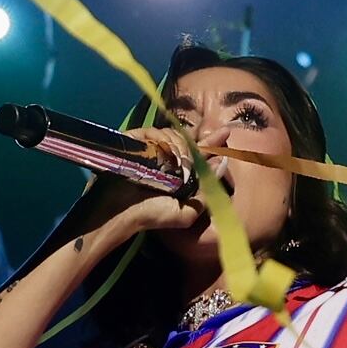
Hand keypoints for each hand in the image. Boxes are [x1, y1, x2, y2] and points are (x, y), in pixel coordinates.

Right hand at [91, 124, 214, 242]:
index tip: (226, 133)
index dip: (212, 142)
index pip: (198, 154)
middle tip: (190, 159)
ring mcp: (149, 149)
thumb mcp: (186, 213)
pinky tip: (162, 149)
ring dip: (178, 144)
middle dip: (193, 147)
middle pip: (187, 140)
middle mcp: (165, 159)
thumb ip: (206, 193)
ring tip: (174, 161)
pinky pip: (153, 131)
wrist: (121, 213)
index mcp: (178, 174)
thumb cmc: (151, 215)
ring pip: (172, 134)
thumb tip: (222, 164)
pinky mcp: (135, 141)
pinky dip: (160, 138)